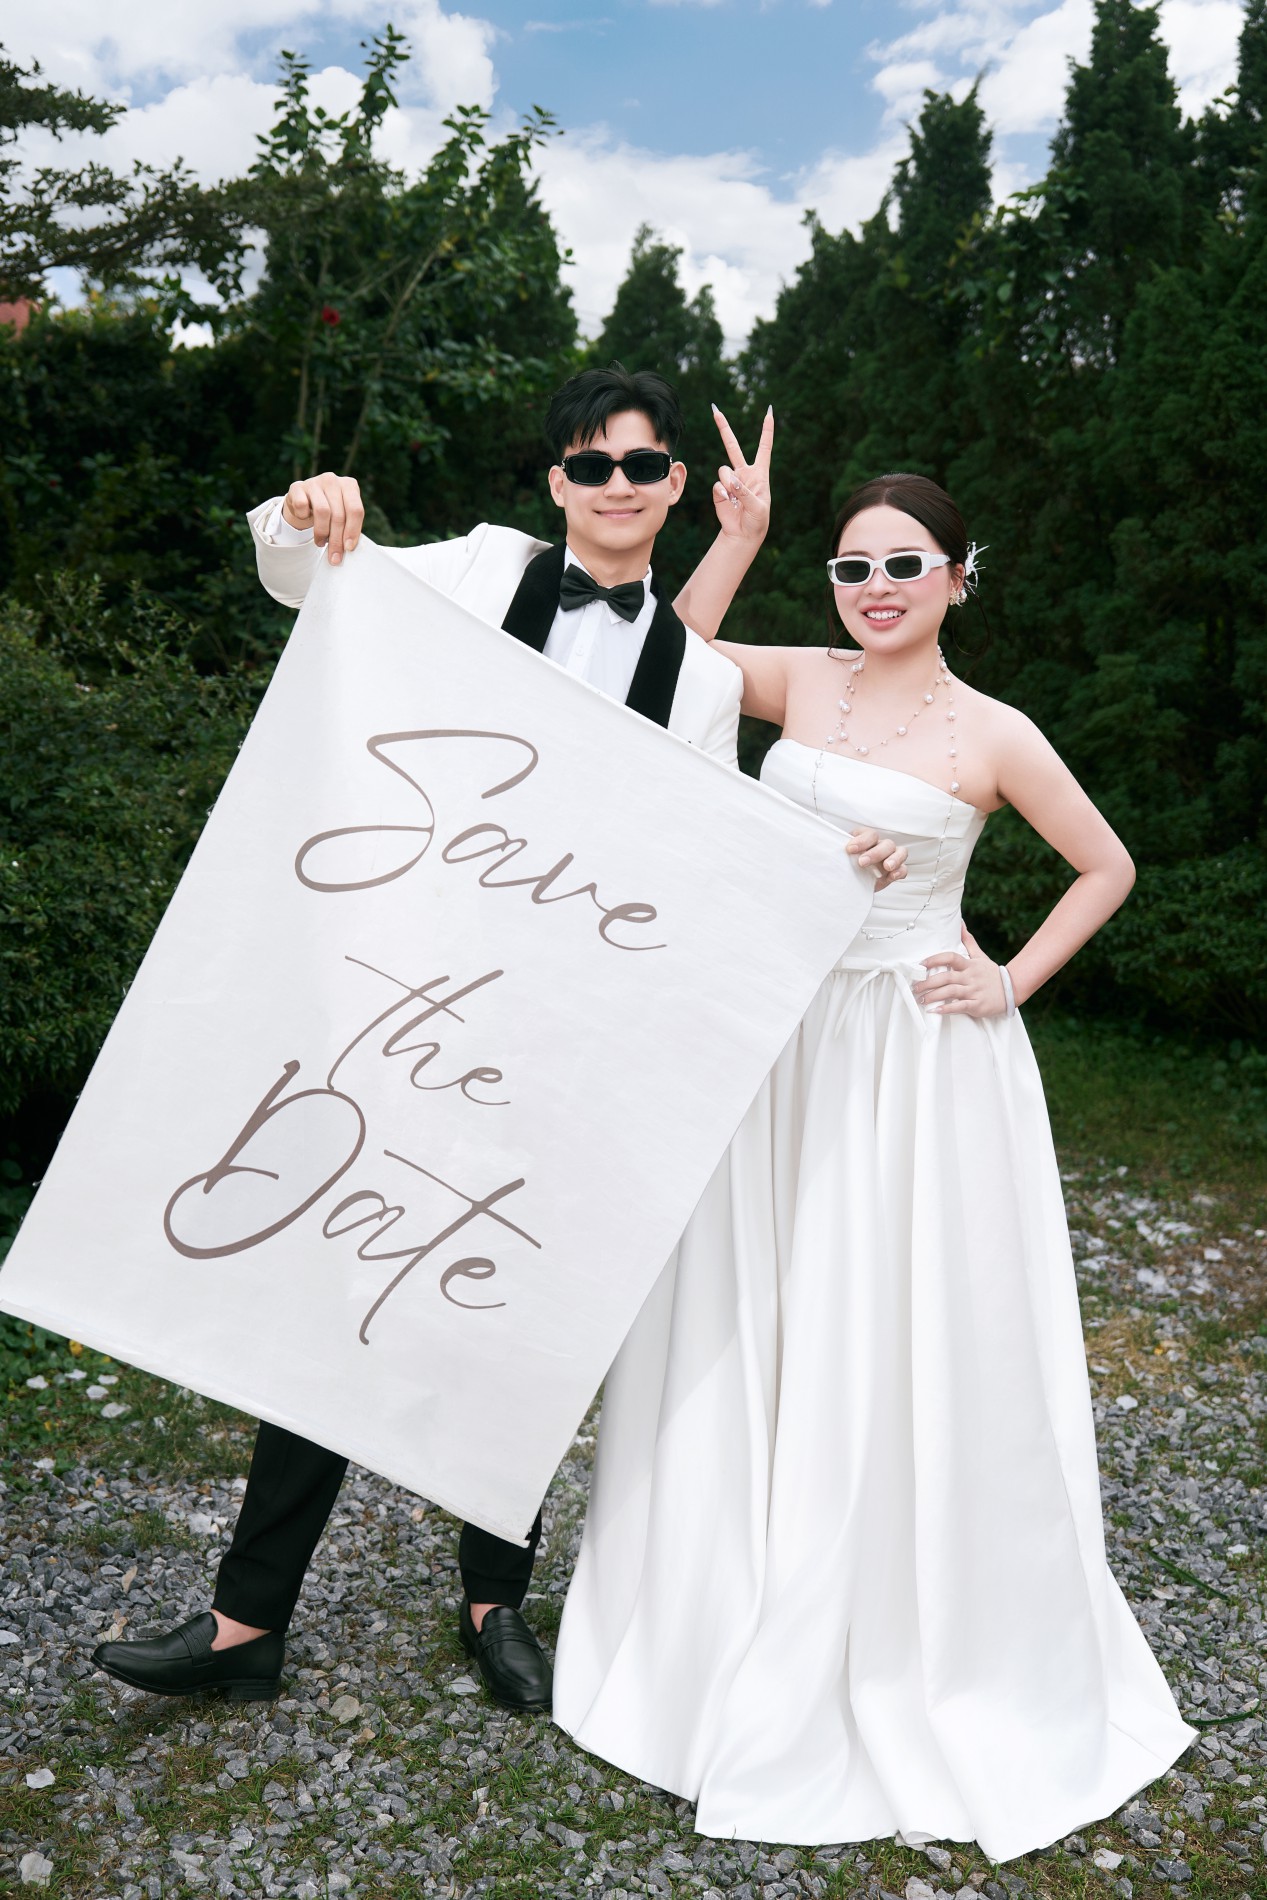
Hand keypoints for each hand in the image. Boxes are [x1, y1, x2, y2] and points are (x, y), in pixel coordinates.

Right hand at [281, 471, 363, 564]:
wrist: (304, 499)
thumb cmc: (329, 510)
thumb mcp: (343, 515)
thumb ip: (348, 527)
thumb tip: (348, 549)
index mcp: (349, 485)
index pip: (356, 510)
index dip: (353, 531)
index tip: (349, 548)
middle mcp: (333, 480)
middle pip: (339, 514)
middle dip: (336, 539)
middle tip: (334, 556)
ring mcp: (314, 481)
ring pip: (322, 511)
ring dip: (322, 532)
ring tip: (321, 543)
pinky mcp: (297, 487)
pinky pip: (302, 506)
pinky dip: (304, 517)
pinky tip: (306, 520)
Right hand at [710, 404, 772, 542]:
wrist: (743, 535)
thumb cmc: (757, 520)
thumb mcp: (758, 507)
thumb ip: (745, 492)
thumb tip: (729, 479)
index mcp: (760, 473)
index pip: (764, 447)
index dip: (767, 430)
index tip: (769, 412)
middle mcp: (744, 473)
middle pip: (732, 446)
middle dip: (723, 427)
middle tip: (714, 409)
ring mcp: (730, 481)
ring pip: (724, 470)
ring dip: (730, 484)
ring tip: (736, 499)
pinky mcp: (719, 491)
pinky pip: (718, 486)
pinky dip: (723, 495)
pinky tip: (730, 504)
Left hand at [846, 830, 906, 892]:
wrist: (851, 879)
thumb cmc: (846, 863)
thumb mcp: (842, 856)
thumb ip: (840, 853)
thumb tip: (831, 851)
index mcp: (867, 839)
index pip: (870, 835)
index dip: (861, 841)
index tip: (850, 849)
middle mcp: (881, 845)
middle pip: (886, 844)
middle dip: (876, 853)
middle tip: (862, 862)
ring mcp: (891, 857)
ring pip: (900, 852)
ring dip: (894, 859)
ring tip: (887, 867)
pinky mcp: (895, 871)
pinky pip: (903, 868)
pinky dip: (900, 871)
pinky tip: (892, 876)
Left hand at [912, 926, 1007, 1016]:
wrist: (1012, 989)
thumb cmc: (992, 973)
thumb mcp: (980, 956)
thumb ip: (968, 941)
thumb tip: (960, 923)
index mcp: (969, 965)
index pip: (950, 958)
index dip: (934, 960)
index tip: (921, 965)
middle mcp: (970, 977)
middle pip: (947, 977)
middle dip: (928, 983)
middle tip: (915, 987)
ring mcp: (974, 991)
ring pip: (951, 992)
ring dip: (934, 996)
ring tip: (921, 1000)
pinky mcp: (977, 1005)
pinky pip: (960, 1006)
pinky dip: (947, 1009)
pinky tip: (935, 1010)